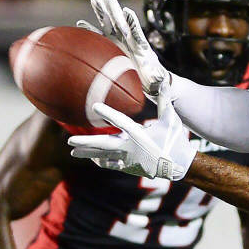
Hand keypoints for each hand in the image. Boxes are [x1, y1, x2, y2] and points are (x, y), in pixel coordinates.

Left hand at [68, 99, 196, 180]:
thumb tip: (164, 81)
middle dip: (86, 141)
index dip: (107, 112)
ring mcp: (128, 159)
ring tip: (72, 150)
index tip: (94, 106)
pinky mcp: (129, 167)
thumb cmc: (175, 140)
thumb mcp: (171, 119)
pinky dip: (100, 161)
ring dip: (87, 153)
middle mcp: (130, 147)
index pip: (120, 121)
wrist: (179, 166)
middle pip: (104, 144)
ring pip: (103, 156)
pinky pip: (111, 164)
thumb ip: (165, 100)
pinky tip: (90, 158)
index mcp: (139, 134)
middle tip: (70, 139)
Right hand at [79, 0, 171, 100]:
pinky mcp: (112, 48)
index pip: (137, 34)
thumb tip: (158, 77)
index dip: (132, 24)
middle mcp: (130, 43)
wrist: (150, 82)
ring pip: (110, 25)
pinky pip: (100, 38)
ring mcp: (120, 43)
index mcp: (142, 50)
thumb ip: (157, 78)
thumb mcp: (157, 82)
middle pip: (121, 23)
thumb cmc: (155, 83)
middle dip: (114, 10)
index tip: (128, 12)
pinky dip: (91, 31)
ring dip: (103, 12)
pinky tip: (80, 23)